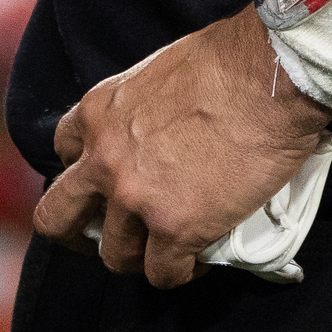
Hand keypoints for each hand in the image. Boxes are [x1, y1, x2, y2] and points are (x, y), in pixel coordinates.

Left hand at [33, 6, 331, 287]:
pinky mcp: (176, 228)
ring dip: (138, 256)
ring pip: (114, 254)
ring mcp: (136, 198)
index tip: (109, 178)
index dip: (86, 169)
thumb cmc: (235, 58)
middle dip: (77, 231)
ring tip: (166, 250)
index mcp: (100, 113)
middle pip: (58, 216)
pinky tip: (198, 261)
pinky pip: (163, 272)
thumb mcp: (163, 70)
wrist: (273, 75)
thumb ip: (145, 105)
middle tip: (105, 235)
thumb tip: (169, 124)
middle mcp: (104, 160)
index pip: (64, 150)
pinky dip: (179, 272)